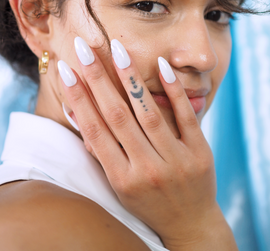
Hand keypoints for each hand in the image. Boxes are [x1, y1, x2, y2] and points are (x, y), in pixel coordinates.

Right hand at [58, 37, 236, 249]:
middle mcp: (146, 169)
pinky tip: (161, 65)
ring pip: (149, 113)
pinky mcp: (199, 153)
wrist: (190, 224)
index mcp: (121, 178)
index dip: (78, 98)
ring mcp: (175, 161)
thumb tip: (79, 114)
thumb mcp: (119, 185)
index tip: (66, 70)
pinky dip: (173, 90)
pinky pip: (186, 117)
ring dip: (131, 79)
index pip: (95, 129)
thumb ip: (102, 151)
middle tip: (84, 48)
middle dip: (98, 79)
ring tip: (118, 50)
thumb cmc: (148, 202)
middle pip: (118, 116)